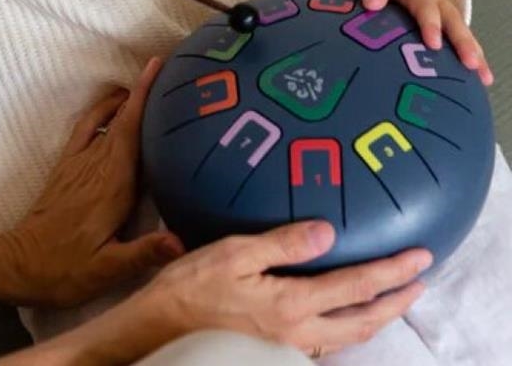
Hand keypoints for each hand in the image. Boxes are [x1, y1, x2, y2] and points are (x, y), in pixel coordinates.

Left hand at [0, 57, 181, 306]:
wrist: (20, 265)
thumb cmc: (67, 271)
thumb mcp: (108, 271)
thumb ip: (144, 253)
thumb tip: (181, 242)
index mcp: (112, 186)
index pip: (132, 131)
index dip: (146, 98)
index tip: (160, 68)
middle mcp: (97, 166)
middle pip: (125, 119)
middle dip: (146, 91)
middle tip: (173, 69)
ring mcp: (79, 163)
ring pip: (108, 120)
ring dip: (127, 97)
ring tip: (150, 80)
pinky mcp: (67, 166)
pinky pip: (87, 128)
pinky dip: (102, 110)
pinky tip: (116, 103)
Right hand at [41, 221, 430, 364]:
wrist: (162, 330)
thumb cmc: (193, 287)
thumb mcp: (234, 253)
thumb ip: (283, 243)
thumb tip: (329, 232)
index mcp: (293, 304)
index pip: (357, 286)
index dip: (392, 272)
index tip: (419, 257)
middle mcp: (301, 332)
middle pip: (364, 321)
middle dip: (397, 300)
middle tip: (420, 280)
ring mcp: (290, 347)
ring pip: (349, 336)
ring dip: (376, 316)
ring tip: (392, 298)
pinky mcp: (277, 351)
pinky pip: (327, 342)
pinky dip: (349, 327)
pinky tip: (343, 317)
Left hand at [357, 0, 492, 84]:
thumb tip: (372, 3)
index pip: (426, 7)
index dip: (431, 25)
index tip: (433, 44)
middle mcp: (437, 2)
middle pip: (453, 22)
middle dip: (463, 43)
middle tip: (470, 63)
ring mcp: (445, 13)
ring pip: (463, 32)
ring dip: (474, 53)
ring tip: (484, 76)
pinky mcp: (446, 23)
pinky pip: (461, 39)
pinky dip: (473, 56)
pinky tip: (480, 77)